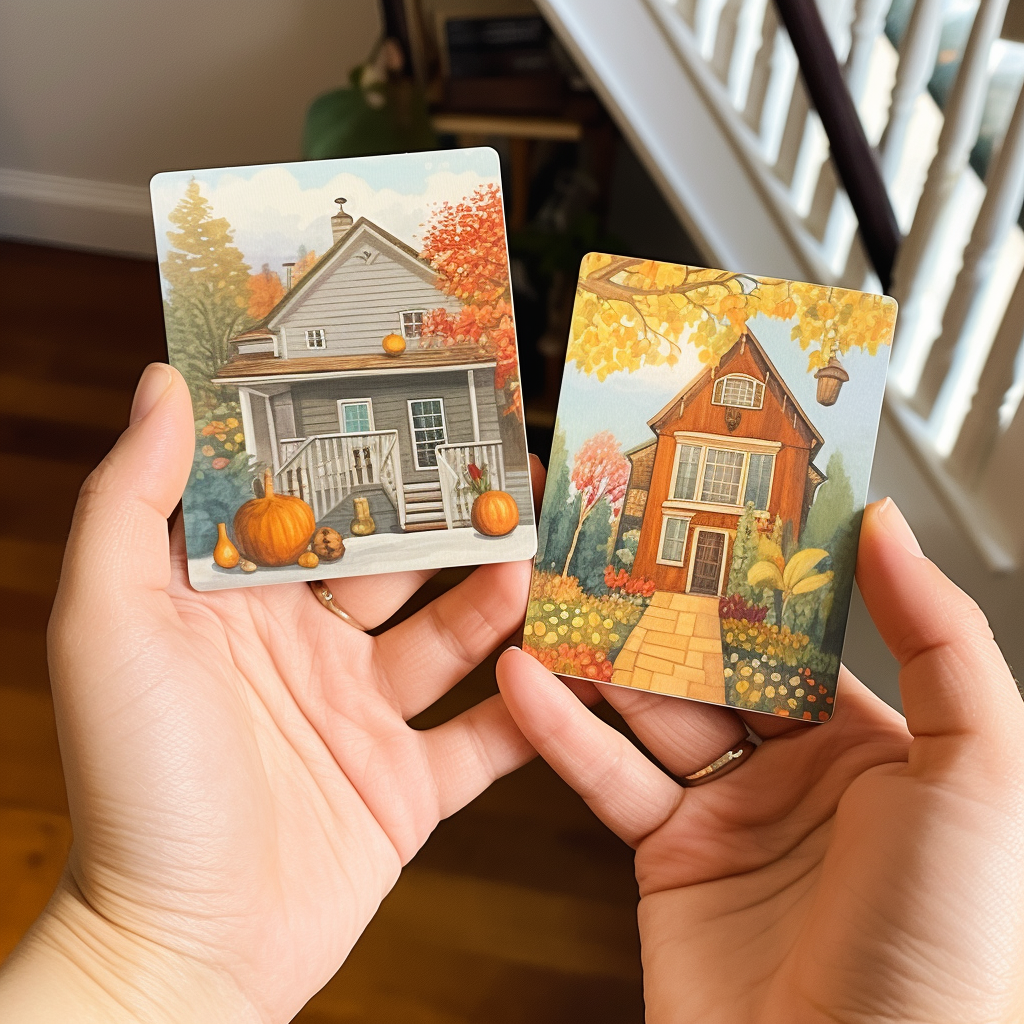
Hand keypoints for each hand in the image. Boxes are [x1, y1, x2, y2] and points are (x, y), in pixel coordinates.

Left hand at [0, 364, 538, 1022]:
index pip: (308, 505)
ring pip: (451, 636)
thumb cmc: (135, 779)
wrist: (187, 948)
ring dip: (497, 593)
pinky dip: (528, 704)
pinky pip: (485, 735)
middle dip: (448, 514)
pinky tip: (559, 660)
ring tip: (538, 545)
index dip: (356, 452)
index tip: (404, 395)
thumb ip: (133, 499)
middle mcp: (305, 650)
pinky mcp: (408, 785)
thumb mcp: (109, 620)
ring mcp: (362, 716)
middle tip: (504, 462)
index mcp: (238, 605)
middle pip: (396, 562)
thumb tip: (166, 384)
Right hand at [498, 500, 1023, 1022]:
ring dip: (600, 655)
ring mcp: (728, 815)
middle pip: (713, 664)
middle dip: (660, 605)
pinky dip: (561, 730)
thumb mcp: (979, 769)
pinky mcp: (666, 859)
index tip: (704, 512)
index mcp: (879, 745)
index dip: (751, 574)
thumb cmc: (946, 941)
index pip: (800, 633)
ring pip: (649, 710)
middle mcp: (801, 774)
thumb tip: (886, 529)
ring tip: (553, 591)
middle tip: (608, 541)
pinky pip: (608, 777)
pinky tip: (525, 681)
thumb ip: (940, 638)